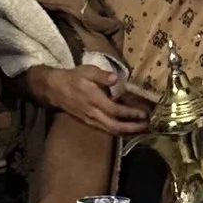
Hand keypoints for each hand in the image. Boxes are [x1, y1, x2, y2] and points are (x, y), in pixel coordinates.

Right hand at [24, 63, 155, 136]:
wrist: (55, 89)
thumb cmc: (73, 78)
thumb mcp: (87, 71)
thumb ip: (102, 75)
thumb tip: (115, 78)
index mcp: (94, 100)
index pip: (115, 110)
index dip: (130, 113)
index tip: (144, 114)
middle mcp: (93, 114)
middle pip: (115, 127)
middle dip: (132, 129)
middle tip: (147, 127)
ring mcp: (91, 120)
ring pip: (111, 131)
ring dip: (127, 132)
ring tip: (141, 130)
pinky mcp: (89, 123)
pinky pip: (106, 130)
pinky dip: (118, 131)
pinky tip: (127, 129)